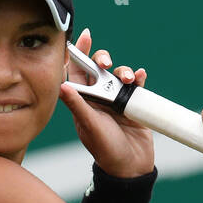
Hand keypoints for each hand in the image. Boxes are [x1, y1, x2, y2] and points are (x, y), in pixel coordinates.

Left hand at [58, 27, 154, 177]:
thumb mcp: (90, 127)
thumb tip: (62, 85)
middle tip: (106, 62)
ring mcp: (117, 100)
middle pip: (99, 69)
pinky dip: (139, 78)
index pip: (78, 72)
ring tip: (129, 79)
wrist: (130, 166)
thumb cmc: (105, 149)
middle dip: (103, 59)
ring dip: (124, 71)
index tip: (83, 35)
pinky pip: (137, 84)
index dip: (79, 53)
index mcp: (83, 101)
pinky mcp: (134, 104)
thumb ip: (78, 106)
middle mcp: (99, 98)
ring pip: (119, 74)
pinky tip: (141, 77)